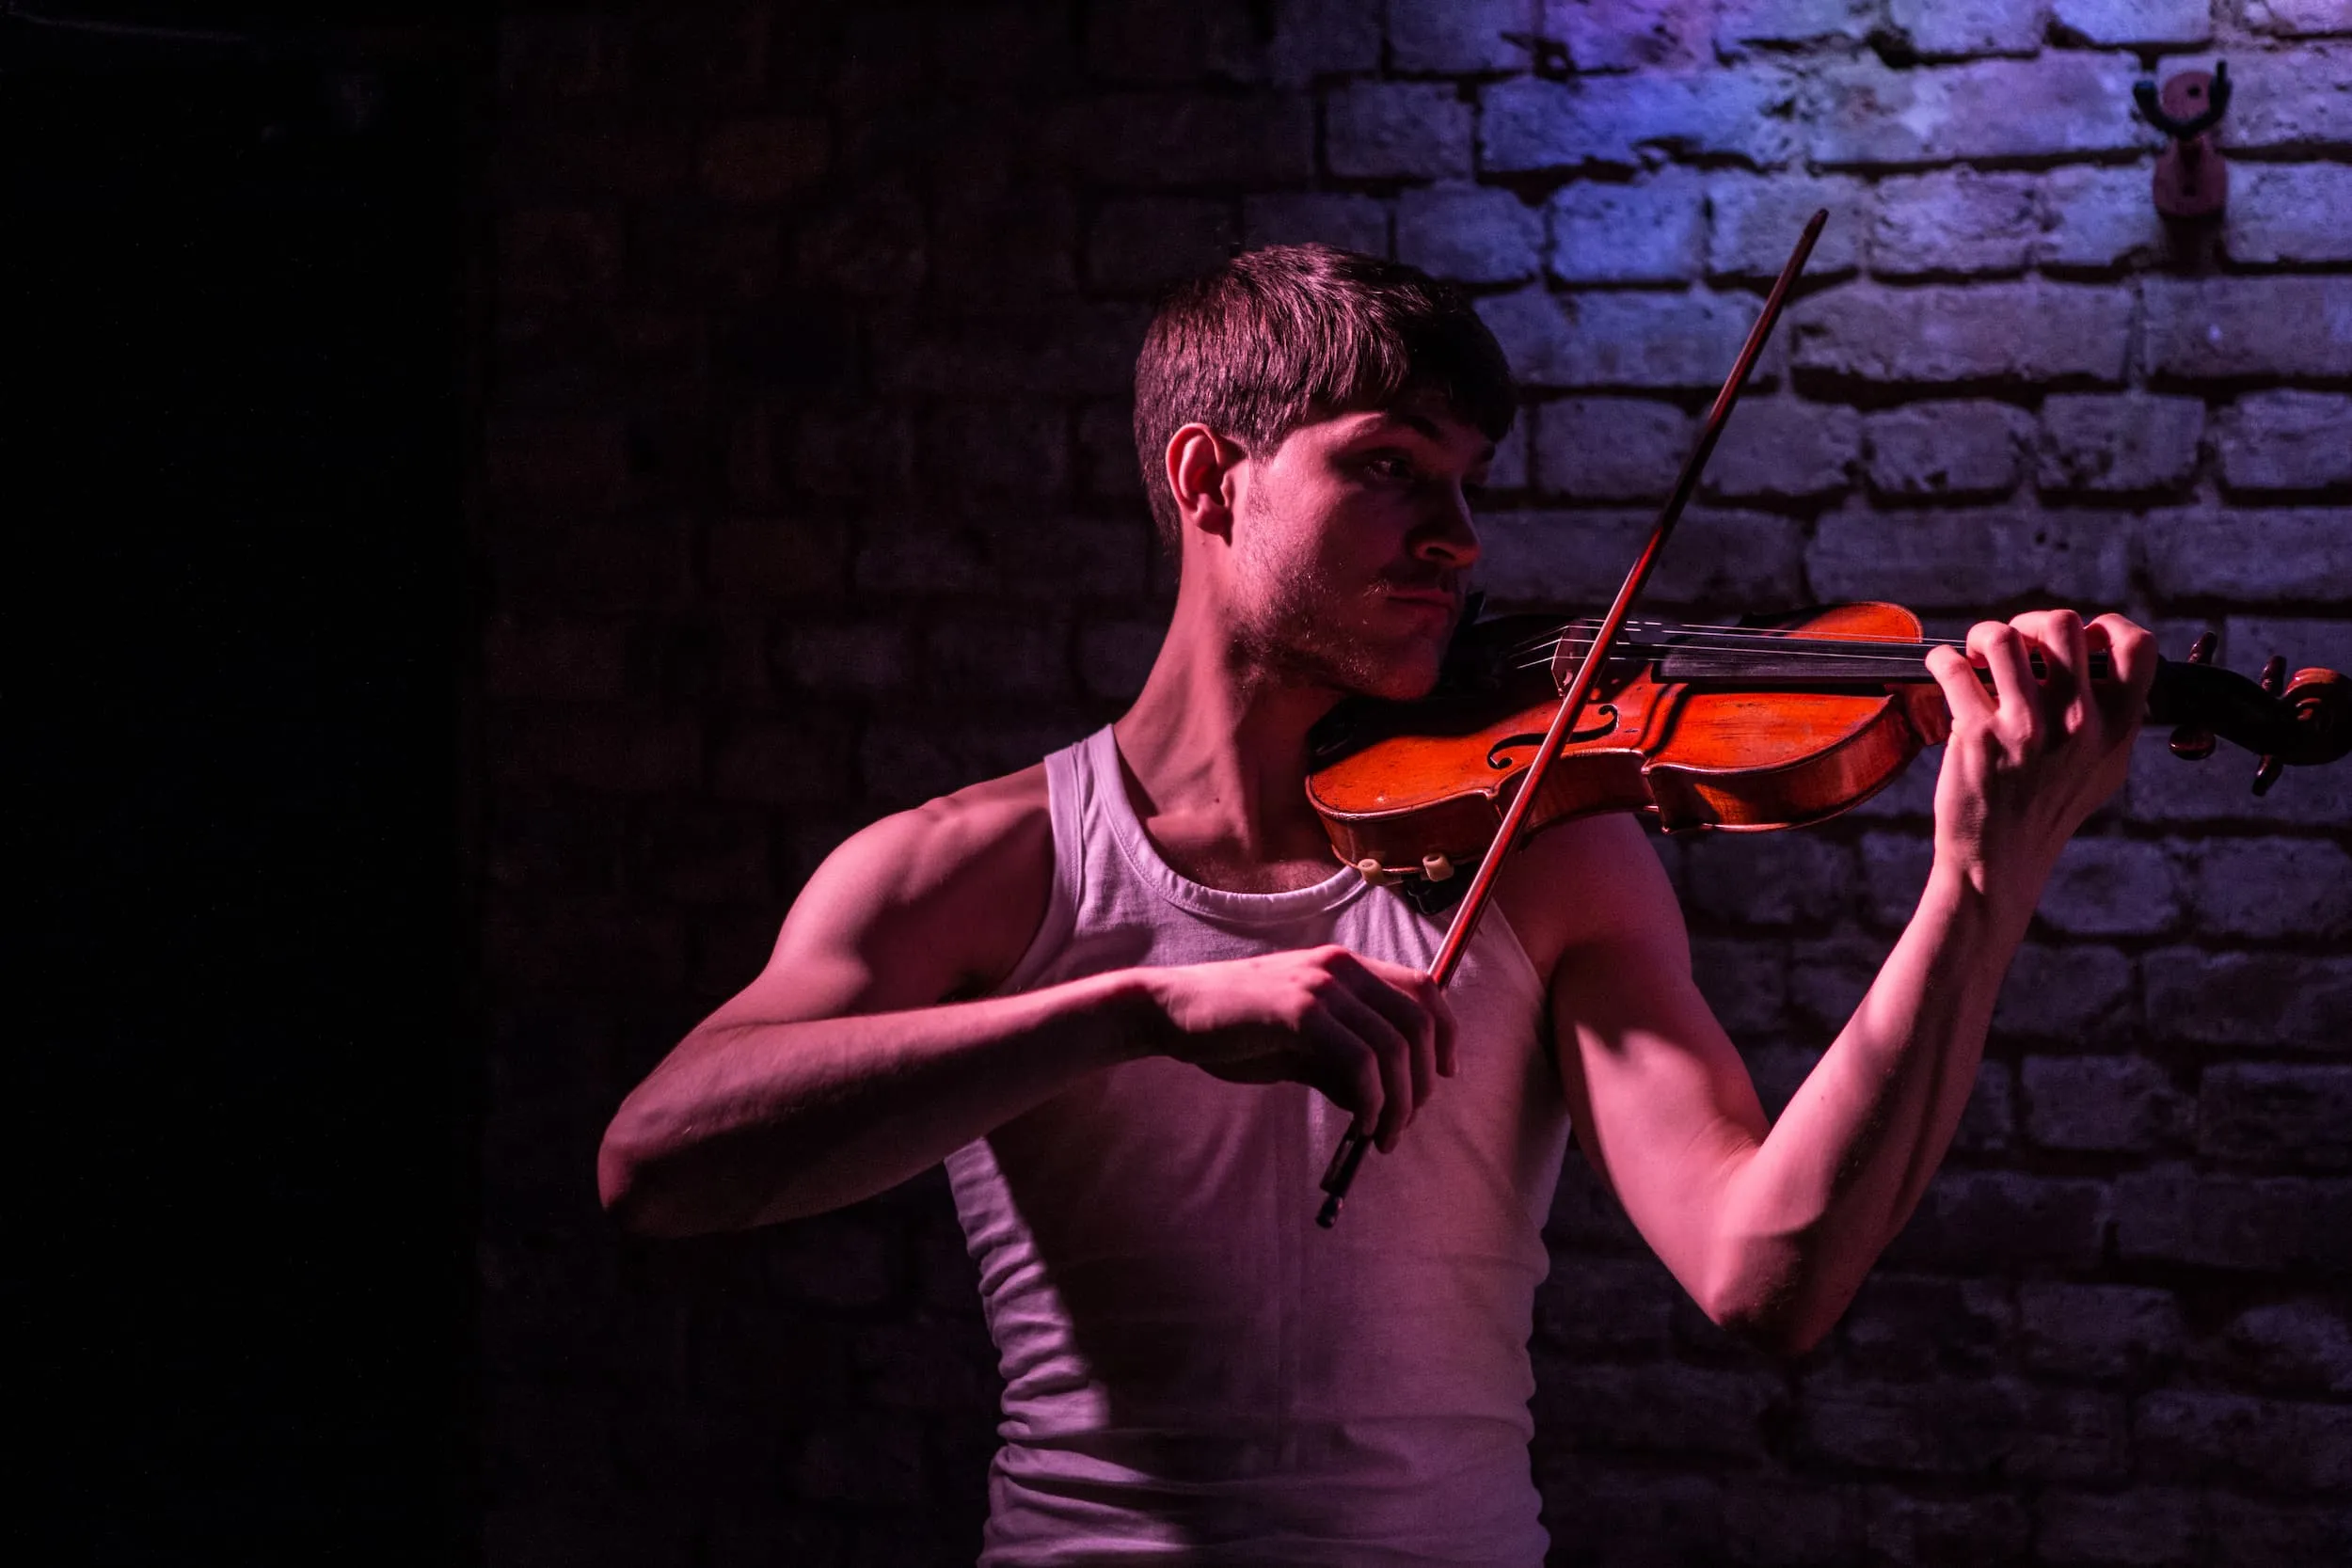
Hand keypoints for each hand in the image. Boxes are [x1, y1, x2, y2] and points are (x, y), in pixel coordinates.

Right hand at [1143, 945, 1457, 1152]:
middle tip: (1403, 1123)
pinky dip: (1371, 1101)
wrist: (1173, 1012)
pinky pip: (1361, 1062)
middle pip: (1419, 1022)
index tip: (1442, 1076)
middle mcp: (1341, 968)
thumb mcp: (1298, 1044)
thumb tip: (1380, 1101)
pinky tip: (1359, 1123)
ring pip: (1395, 1047)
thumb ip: (1340, 1062)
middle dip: (1422, 1082)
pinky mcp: (1300, 1011)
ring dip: (1399, 1102)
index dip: (1445, 1034)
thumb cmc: (1233, 1029)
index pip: (1424, 989)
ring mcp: (1321, 986)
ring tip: (1381, 1136)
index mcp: (1344, 967)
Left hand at [1924, 609, 2157, 892]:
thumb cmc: (2047, 812)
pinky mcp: (1978, 735)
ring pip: (2003, 638)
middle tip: (2013, 644)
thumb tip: (2110, 666)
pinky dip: (1942, 661)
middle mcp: (2079, 724)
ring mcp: (2027, 729)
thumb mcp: (2102, 770)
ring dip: (1982, 636)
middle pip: (2063, 625)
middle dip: (2030, 623)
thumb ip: (2114, 720)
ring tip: (1975, 656)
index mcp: (2117, 729)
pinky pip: (1953, 667)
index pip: (2138, 647)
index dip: (2107, 626)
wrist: (1999, 863)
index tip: (2080, 637)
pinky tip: (1944, 671)